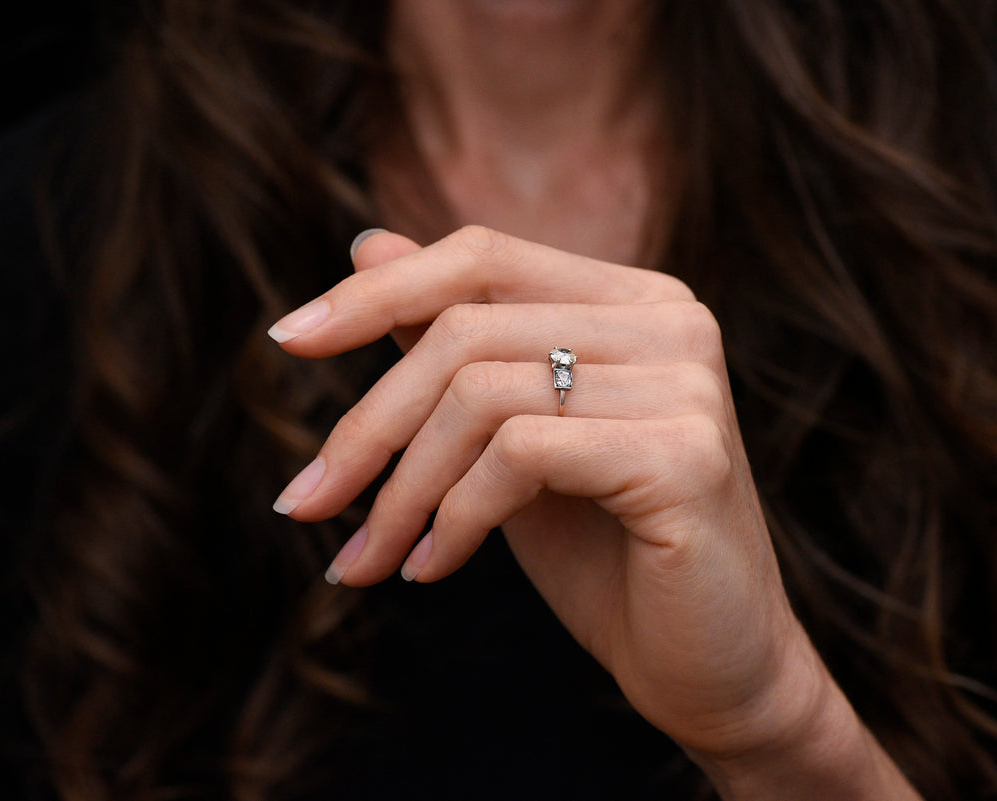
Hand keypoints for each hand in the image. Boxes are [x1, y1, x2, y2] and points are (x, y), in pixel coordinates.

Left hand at [271, 227, 918, 798]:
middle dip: (367, 425)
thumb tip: (368, 242)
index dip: (377, 292)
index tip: (286, 341)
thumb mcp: (508, 438)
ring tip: (367, 558)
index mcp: (634, 301)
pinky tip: (431, 571)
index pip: (482, 257)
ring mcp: (686, 384)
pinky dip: (452, 519)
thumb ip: (453, 341)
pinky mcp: (686, 454)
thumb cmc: (607, 553)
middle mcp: (671, 322)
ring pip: (480, 396)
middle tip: (307, 504)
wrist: (711, 669)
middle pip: (464, 330)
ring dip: (400, 490)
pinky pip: (519, 455)